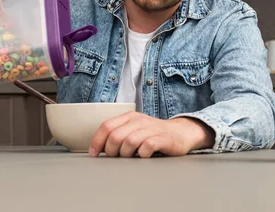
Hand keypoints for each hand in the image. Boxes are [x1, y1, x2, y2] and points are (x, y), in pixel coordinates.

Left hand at [89, 112, 214, 157]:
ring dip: (125, 154)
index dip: (97, 141)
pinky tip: (142, 156)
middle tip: (114, 158)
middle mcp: (139, 120)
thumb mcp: (133, 129)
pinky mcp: (163, 138)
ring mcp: (152, 128)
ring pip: (129, 141)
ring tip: (129, 157)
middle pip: (116, 136)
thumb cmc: (153, 134)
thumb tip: (98, 149)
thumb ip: (118, 135)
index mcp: (129, 117)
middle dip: (111, 150)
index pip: (106, 126)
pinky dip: (141, 154)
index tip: (94, 153)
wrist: (180, 133)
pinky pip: (147, 146)